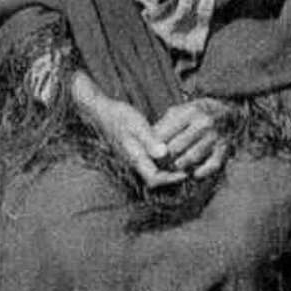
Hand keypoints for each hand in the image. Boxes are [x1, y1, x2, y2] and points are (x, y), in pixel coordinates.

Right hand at [70, 71, 184, 187]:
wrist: (101, 111)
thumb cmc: (118, 115)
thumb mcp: (135, 124)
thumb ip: (149, 140)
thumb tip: (164, 154)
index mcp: (135, 158)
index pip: (155, 178)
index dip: (171, 179)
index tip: (186, 173)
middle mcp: (134, 162)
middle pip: (155, 178)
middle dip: (172, 176)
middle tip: (190, 169)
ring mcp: (133, 157)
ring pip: (153, 170)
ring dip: (168, 169)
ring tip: (184, 162)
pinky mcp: (133, 151)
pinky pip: (150, 162)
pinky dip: (162, 161)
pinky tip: (171, 151)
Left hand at [152, 98, 231, 180]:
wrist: (228, 112)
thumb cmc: (197, 113)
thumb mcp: (179, 111)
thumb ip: (164, 125)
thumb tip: (148, 143)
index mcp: (190, 111)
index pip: (166, 133)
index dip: (153, 146)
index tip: (148, 153)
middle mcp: (204, 123)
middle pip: (176, 147)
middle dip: (164, 158)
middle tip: (158, 164)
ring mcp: (215, 137)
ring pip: (191, 158)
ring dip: (179, 166)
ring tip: (172, 168)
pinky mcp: (224, 149)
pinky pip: (210, 166)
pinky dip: (200, 172)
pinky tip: (192, 173)